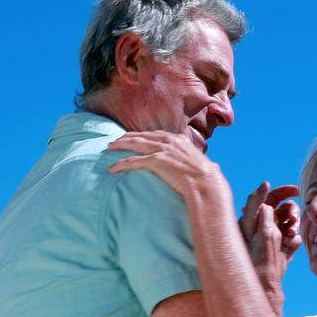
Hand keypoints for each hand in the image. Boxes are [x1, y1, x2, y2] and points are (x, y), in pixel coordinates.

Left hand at [108, 131, 229, 199]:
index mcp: (179, 140)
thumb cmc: (206, 178)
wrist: (207, 183)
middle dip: (128, 137)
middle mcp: (170, 141)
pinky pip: (135, 161)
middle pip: (143, 135)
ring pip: (136, 144)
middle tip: (115, 140)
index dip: (143, 135)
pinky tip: (113, 168)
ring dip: (121, 145)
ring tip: (109, 148)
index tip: (133, 136)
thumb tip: (207, 166)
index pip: (156, 134)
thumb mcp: (200, 163)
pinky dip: (122, 163)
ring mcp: (163, 150)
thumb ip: (194, 161)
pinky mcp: (157, 161)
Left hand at [239, 182, 300, 292]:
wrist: (264, 284)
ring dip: (294, 224)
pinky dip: (294, 239)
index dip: (283, 190)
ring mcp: (275, 235)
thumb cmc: (258, 259)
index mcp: (254, 218)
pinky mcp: (283, 246)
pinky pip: (294, 237)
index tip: (296, 190)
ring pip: (290, 220)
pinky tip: (289, 246)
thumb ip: (264, 213)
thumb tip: (268, 199)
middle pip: (283, 207)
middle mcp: (264, 224)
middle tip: (294, 218)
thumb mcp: (262, 232)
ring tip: (291, 233)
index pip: (269, 196)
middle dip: (292, 210)